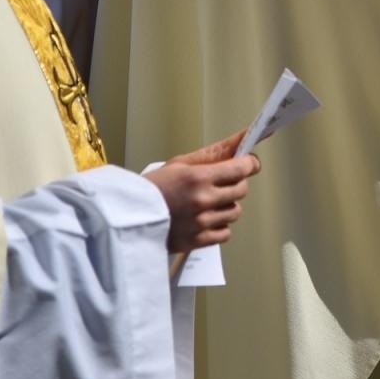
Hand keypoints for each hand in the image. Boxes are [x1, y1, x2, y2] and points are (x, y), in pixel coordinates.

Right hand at [143, 128, 261, 253]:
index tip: (247, 163)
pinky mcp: (198, 241)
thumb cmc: (155, 186)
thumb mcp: (181, 163)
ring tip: (209, 203)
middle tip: (222, 183)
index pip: (241, 169)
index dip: (248, 164)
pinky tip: (207, 219)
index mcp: (198, 177)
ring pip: (235, 212)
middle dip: (236, 184)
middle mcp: (203, 200)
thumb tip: (243, 137)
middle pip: (241, 190)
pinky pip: (225, 233)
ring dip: (227, 205)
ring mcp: (202, 223)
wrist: (130, 216)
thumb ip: (215, 152)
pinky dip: (220, 226)